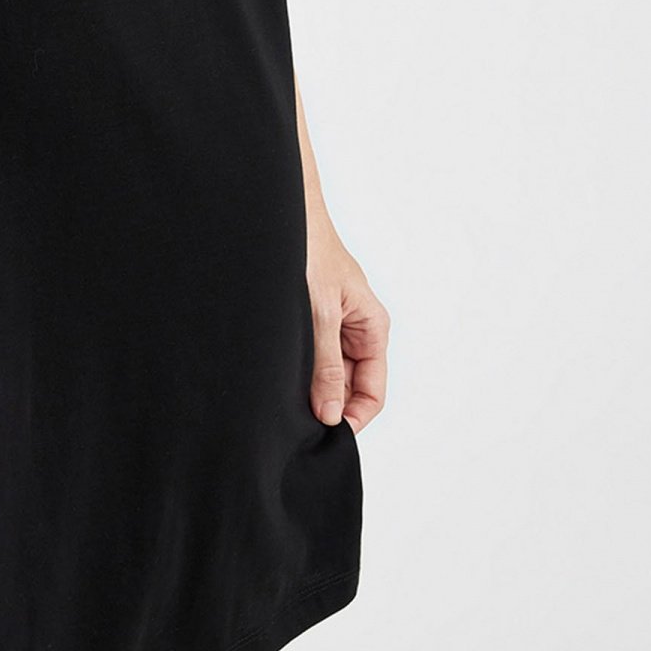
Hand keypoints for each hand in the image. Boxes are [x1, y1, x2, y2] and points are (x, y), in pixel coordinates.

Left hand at [304, 203, 388, 432]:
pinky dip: (297, 371)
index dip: (353, 419)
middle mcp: (357, 330)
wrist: (282, 214)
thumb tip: (330, 414)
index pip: (373, 392)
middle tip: (296, 422)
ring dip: (310, 389)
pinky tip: (277, 376)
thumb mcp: (320, 315)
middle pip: (349, 387)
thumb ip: (326, 366)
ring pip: (327, 374)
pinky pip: (310, 357)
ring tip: (284, 398)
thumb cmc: (310, 251)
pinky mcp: (311, 320)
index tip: (325, 436)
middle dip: (328, 406)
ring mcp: (333, 326)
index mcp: (372, 329)